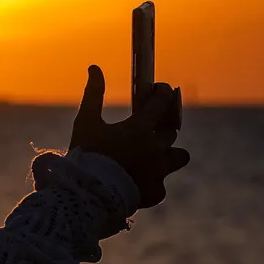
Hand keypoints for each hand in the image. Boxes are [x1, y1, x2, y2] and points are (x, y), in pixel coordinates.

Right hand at [69, 65, 189, 207]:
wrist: (86, 196)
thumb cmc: (85, 155)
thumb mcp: (86, 122)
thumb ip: (93, 94)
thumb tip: (95, 67)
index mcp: (139, 128)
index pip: (162, 101)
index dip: (163, 92)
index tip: (160, 89)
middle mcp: (155, 148)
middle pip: (170, 130)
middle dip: (162, 124)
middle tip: (151, 124)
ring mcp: (159, 171)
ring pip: (178, 156)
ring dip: (169, 153)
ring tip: (154, 155)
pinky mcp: (156, 192)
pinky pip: (161, 183)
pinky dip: (153, 182)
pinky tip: (140, 181)